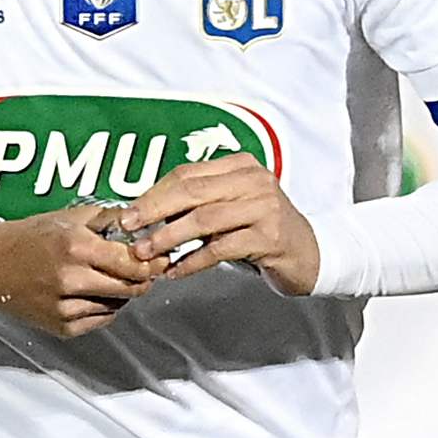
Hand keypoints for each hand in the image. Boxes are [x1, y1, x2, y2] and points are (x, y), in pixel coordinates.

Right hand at [0, 206, 164, 336]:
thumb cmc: (29, 238)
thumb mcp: (71, 218)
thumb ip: (110, 220)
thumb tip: (145, 225)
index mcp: (75, 248)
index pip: (132, 262)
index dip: (152, 261)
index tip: (159, 257)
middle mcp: (71, 279)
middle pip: (130, 287)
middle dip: (143, 278)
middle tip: (144, 269)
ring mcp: (65, 306)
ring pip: (118, 305)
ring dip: (122, 292)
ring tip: (108, 276)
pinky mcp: (62, 326)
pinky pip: (101, 319)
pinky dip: (105, 306)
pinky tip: (92, 291)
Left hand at [122, 154, 322, 295]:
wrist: (309, 254)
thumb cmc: (262, 232)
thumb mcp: (231, 208)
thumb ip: (199, 203)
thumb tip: (147, 212)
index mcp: (240, 166)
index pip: (186, 174)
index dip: (153, 193)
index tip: (128, 213)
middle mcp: (254, 180)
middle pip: (191, 192)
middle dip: (153, 211)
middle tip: (128, 228)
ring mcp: (264, 207)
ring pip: (204, 219)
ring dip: (168, 238)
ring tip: (145, 254)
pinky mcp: (270, 237)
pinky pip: (220, 248)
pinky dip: (193, 261)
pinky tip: (176, 271)